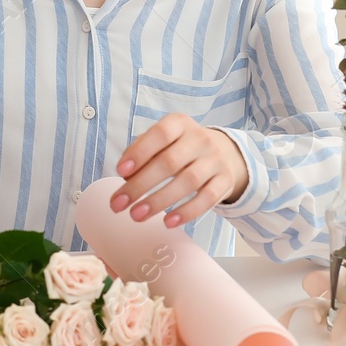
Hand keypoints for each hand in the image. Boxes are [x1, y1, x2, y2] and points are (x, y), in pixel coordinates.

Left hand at [110, 113, 249, 228]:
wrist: (223, 152)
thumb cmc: (181, 148)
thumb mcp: (163, 141)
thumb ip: (142, 153)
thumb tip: (126, 176)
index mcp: (180, 124)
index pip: (160, 134)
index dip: (140, 152)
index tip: (120, 171)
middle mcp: (200, 139)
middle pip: (169, 162)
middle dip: (140, 185)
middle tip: (119, 204)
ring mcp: (215, 160)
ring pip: (188, 182)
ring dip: (159, 201)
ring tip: (137, 215)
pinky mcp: (225, 181)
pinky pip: (208, 199)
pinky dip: (187, 212)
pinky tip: (168, 222)